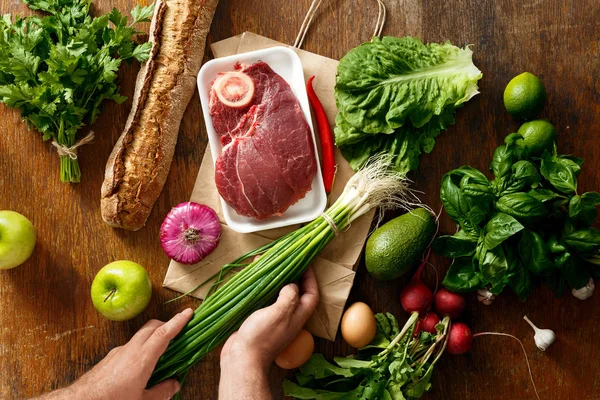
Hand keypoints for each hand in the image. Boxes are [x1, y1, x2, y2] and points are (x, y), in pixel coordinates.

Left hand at [37, 308, 193, 399]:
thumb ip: (161, 392)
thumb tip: (174, 384)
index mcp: (142, 359)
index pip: (163, 333)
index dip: (177, 322)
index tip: (188, 312)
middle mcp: (130, 350)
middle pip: (151, 327)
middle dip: (166, 324)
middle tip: (178, 330)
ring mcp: (118, 351)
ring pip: (140, 336)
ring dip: (153, 337)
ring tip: (161, 352)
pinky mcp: (110, 357)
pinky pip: (130, 346)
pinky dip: (141, 348)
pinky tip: (141, 365)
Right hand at [219, 267, 318, 399]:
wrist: (241, 359)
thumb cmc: (262, 337)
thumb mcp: (280, 312)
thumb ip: (289, 296)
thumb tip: (292, 284)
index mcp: (297, 315)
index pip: (311, 294)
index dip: (311, 278)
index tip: (305, 262)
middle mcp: (287, 317)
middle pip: (295, 292)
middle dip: (291, 274)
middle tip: (283, 259)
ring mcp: (272, 319)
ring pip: (277, 294)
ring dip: (273, 279)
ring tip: (265, 264)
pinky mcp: (258, 319)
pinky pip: (262, 299)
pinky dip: (260, 287)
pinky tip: (252, 279)